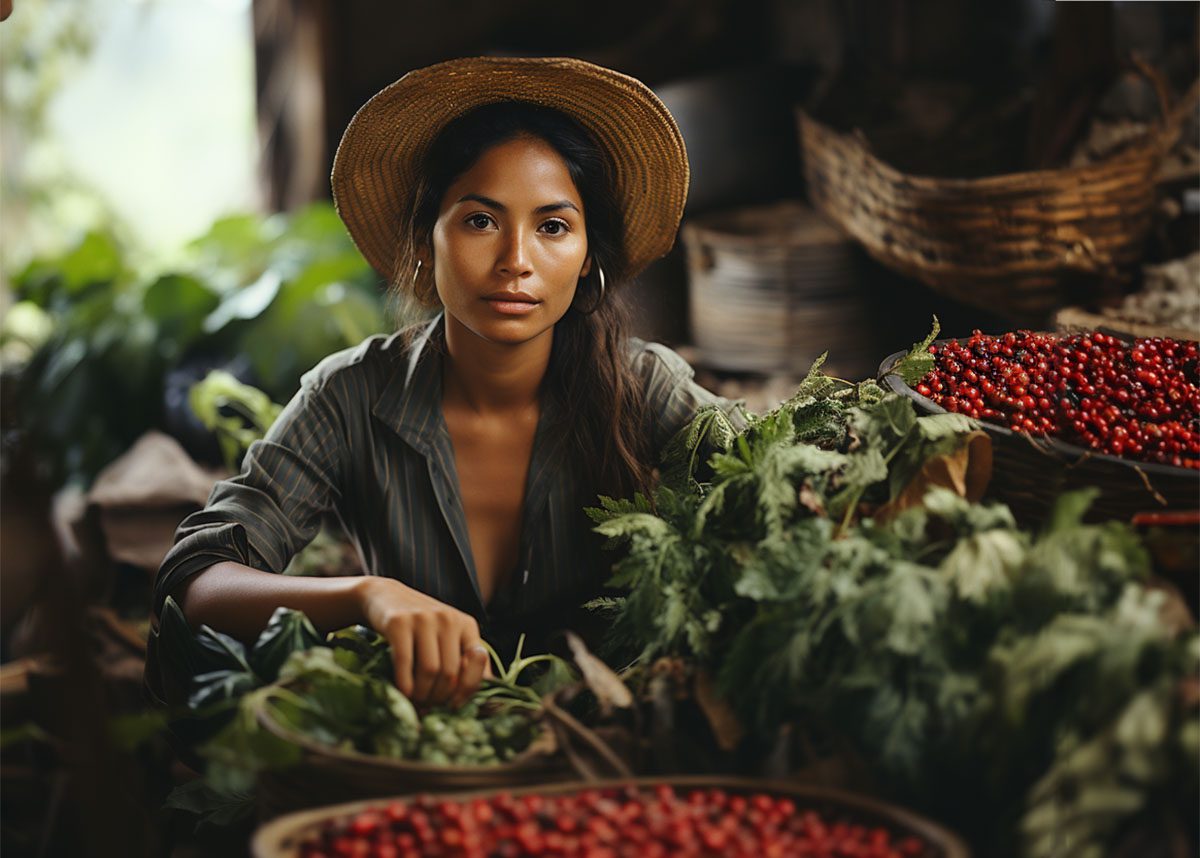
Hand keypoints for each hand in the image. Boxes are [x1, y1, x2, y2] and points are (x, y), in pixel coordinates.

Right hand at [356, 577, 490, 707]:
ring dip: (422, 694)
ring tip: (416, 700)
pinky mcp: (398, 622)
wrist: (383, 595)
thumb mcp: (446, 636)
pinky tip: (404, 692)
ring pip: (430, 670)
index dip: (467, 690)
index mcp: (466, 624)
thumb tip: (476, 702)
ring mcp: (423, 618)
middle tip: (428, 706)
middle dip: (439, 697)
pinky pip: (405, 662)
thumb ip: (462, 661)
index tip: (453, 705)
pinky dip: (405, 684)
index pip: (478, 663)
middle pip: (451, 672)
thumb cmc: (418, 625)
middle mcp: (448, 619)